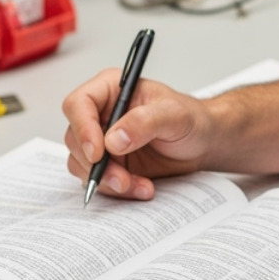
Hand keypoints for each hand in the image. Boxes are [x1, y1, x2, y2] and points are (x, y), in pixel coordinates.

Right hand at [61, 69, 216, 199]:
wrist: (203, 144)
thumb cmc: (191, 119)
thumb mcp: (175, 115)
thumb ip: (145, 121)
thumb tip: (113, 139)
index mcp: (110, 90)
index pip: (78, 104)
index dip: (82, 128)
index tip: (98, 153)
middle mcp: (100, 115)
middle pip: (75, 139)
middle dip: (96, 164)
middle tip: (121, 179)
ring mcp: (102, 141)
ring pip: (82, 164)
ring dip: (107, 180)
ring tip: (139, 185)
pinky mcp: (109, 164)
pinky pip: (99, 180)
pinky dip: (118, 189)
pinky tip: (142, 188)